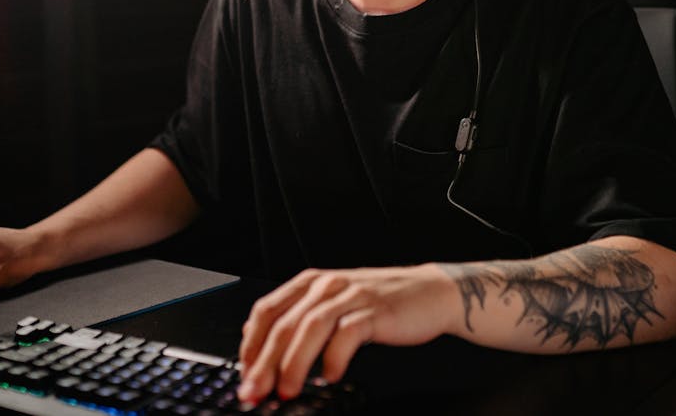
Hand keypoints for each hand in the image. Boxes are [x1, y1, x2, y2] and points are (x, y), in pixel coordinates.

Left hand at [235, 263, 456, 402]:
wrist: (431, 293)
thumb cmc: (381, 303)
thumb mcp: (334, 304)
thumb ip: (300, 318)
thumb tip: (259, 345)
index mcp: (311, 283)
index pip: (266, 310)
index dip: (250, 344)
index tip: (244, 374)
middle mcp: (327, 285)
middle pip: (284, 323)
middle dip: (264, 362)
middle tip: (254, 391)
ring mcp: (351, 296)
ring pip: (310, 328)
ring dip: (294, 363)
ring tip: (287, 390)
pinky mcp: (374, 310)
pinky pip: (347, 334)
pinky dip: (334, 358)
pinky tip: (330, 375)